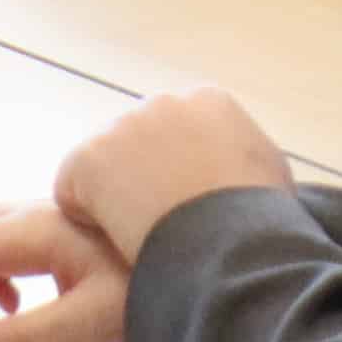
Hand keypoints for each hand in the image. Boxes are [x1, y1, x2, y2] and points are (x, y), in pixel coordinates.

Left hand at [55, 87, 290, 258]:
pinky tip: (116, 237)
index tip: (187, 207)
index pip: (176, 133)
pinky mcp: (88, 156)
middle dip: (142, 180)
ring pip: (103, 169)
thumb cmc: (257, 219)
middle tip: (160, 224)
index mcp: (209, 102)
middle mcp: (163, 103)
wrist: (227, 239)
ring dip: (115, 200)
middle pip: (135, 145)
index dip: (177, 174)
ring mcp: (122, 126)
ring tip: (141, 236)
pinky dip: (87, 218)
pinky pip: (71, 191)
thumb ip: (245, 157)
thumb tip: (240, 166)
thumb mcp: (270, 174)